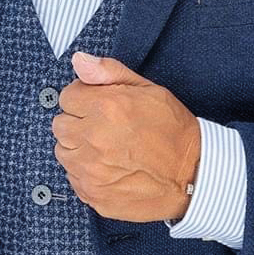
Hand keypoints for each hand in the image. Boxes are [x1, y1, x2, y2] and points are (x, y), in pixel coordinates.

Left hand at [51, 51, 200, 222]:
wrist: (193, 175)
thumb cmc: (173, 130)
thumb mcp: (148, 89)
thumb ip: (109, 72)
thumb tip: (78, 60)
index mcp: (105, 108)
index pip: (66, 97)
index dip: (84, 99)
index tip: (99, 106)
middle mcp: (93, 139)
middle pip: (60, 125)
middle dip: (78, 123)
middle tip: (103, 128)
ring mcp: (91, 171)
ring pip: (63, 152)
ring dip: (79, 148)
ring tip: (107, 149)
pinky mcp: (93, 194)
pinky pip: (74, 178)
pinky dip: (86, 173)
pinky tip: (110, 169)